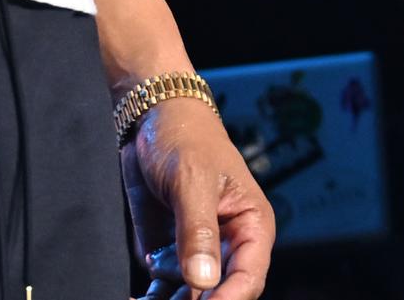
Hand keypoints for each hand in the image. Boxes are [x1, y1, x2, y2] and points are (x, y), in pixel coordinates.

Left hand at [123, 96, 273, 299]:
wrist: (151, 121)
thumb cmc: (186, 138)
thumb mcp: (192, 180)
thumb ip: (198, 230)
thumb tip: (203, 280)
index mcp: (251, 226)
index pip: (249, 278)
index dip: (229, 299)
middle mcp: (227, 247)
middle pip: (220, 295)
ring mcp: (197, 255)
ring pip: (191, 298)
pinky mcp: (169, 256)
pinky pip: (164, 291)